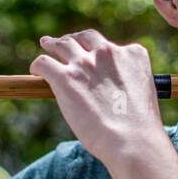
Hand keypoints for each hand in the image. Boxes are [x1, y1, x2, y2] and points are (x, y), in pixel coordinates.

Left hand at [30, 29, 162, 168]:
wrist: (132, 140)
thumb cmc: (139, 130)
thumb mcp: (141, 95)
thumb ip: (125, 85)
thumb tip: (107, 94)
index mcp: (133, 55)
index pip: (111, 46)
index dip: (99, 52)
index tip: (92, 58)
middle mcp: (109, 53)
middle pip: (85, 38)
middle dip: (74, 39)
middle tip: (64, 42)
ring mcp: (85, 63)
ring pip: (63, 45)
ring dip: (54, 44)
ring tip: (46, 45)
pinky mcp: (65, 77)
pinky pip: (45, 63)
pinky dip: (38, 65)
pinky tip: (36, 71)